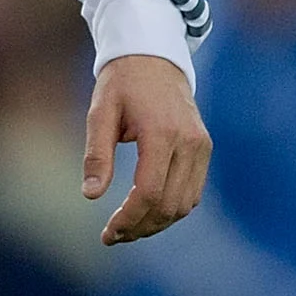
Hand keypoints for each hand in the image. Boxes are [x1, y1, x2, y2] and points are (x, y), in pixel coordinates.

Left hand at [84, 53, 210, 244]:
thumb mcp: (99, 113)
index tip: (107, 233)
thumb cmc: (121, 84)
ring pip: (185, 203)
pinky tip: (146, 213)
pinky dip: (171, 209)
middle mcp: (189, 143)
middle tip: (112, 236)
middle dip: (141, 227)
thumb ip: (97, 154)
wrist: (154, 58)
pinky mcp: (204, 149)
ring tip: (126, 230)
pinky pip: (192, 192)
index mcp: (161, 133)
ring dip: (157, 223)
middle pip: (170, 204)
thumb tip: (91, 195)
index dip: (129, 218)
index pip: (150, 192)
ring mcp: (201, 147)